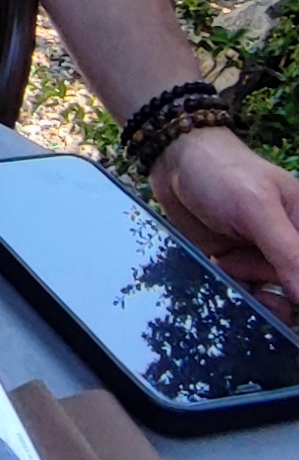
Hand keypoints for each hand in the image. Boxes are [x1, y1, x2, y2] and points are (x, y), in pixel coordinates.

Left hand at [149, 124, 298, 318]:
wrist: (174, 162)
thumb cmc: (224, 173)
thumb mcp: (258, 209)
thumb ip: (289, 254)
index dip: (297, 288)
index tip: (285, 295)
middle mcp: (286, 245)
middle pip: (292, 289)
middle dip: (272, 291)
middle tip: (245, 272)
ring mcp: (260, 257)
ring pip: (269, 297)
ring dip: (251, 295)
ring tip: (227, 265)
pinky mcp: (234, 265)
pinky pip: (242, 293)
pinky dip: (233, 293)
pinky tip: (219, 271)